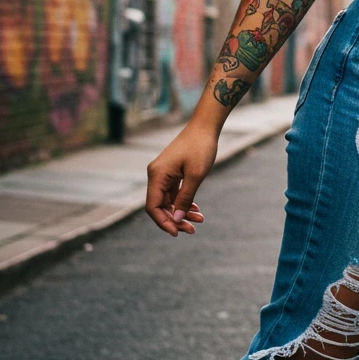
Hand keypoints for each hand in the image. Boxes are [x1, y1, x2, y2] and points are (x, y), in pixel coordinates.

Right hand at [145, 122, 217, 236]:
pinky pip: (174, 192)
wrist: (206, 126)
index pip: (153, 207)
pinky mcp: (172, 172)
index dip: (163, 222)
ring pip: (168, 200)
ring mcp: (163, 173)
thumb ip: (185, 198)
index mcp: (157, 175)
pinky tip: (196, 209)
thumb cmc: (201, 147)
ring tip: (199, 220)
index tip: (177, 233)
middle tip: (192, 230)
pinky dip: (184, 201)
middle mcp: (156, 175)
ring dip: (182, 212)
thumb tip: (177, 219)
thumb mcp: (195, 176)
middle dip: (175, 219)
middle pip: (160, 206)